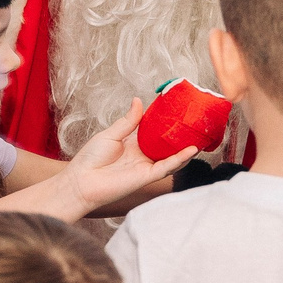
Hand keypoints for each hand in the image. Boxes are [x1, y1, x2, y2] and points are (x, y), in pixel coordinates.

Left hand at [56, 101, 197, 215]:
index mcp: (133, 144)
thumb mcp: (111, 134)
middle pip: (166, 144)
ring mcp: (145, 166)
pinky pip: (167, 167)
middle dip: (180, 135)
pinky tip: (191, 150)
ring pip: (171, 156)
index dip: (165, 121)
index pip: (154, 131)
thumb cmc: (90, 159)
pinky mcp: (146, 176)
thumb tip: (138, 100)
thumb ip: (128, 121)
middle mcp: (142, 155)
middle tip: (194, 122)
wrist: (82, 181)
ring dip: (185, 147)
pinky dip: (180, 159)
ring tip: (200, 136)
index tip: (176, 108)